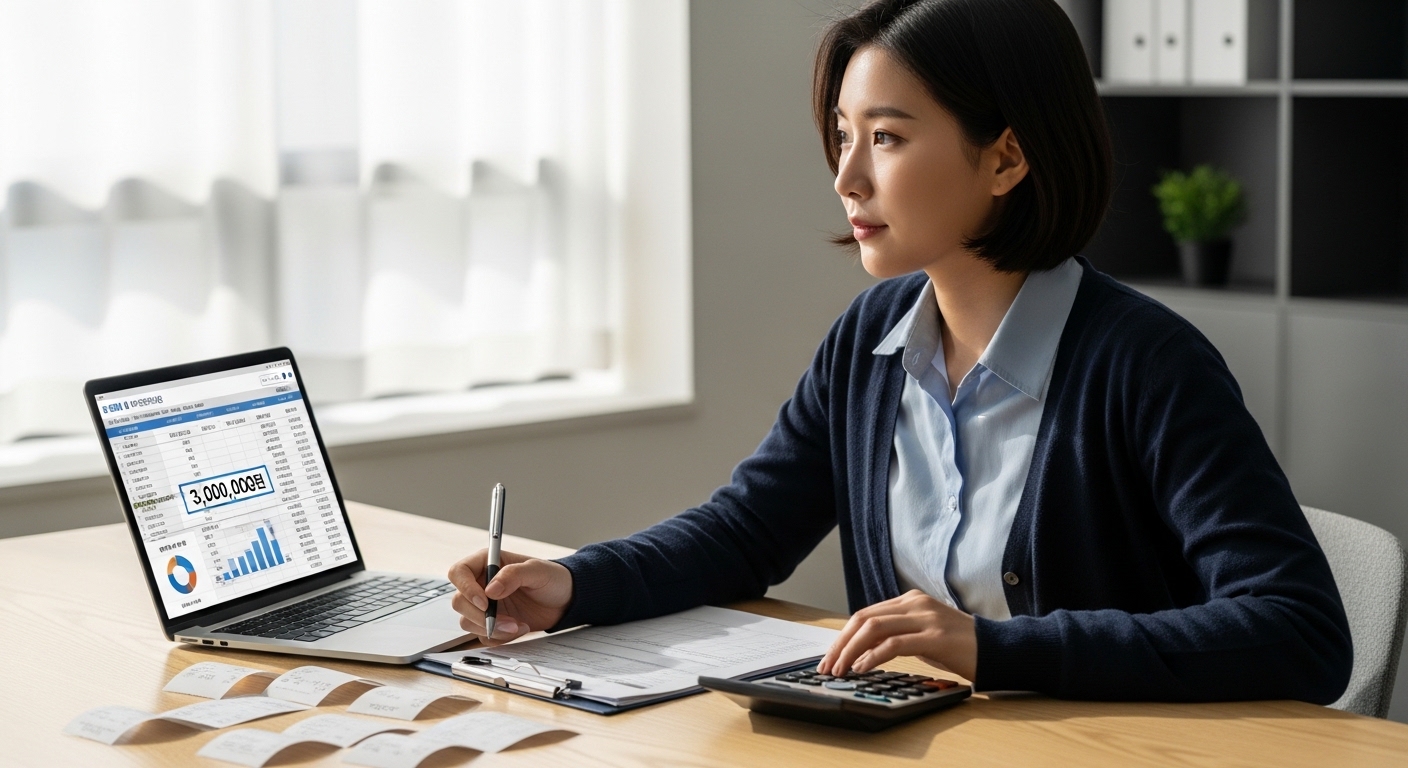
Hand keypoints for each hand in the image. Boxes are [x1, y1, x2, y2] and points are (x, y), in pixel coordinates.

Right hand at [446, 549, 573, 645]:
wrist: (565, 600)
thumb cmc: (553, 578)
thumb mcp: (537, 571)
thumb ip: (513, 575)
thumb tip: (490, 589)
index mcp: (487, 563)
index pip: (459, 572)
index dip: (466, 588)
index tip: (485, 602)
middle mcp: (481, 584)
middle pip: (459, 602)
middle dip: (481, 616)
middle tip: (506, 621)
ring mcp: (485, 606)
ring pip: (468, 622)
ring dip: (492, 629)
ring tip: (517, 626)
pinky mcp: (492, 623)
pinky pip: (482, 636)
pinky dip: (499, 637)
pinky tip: (519, 629)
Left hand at [818, 590, 976, 680]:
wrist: (997, 649)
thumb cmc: (959, 646)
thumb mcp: (922, 635)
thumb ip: (896, 635)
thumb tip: (860, 650)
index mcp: (910, 600)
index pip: (865, 614)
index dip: (842, 636)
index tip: (830, 657)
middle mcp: (915, 604)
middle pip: (864, 619)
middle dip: (840, 644)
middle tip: (827, 666)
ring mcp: (925, 618)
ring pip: (873, 628)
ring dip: (850, 651)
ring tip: (840, 670)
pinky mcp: (935, 636)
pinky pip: (894, 644)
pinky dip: (872, 657)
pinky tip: (862, 669)